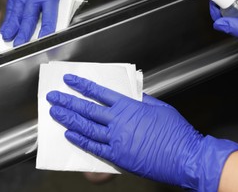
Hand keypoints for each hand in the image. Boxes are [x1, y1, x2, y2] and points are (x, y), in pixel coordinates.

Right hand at [0, 0, 75, 45]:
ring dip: (12, 28)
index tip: (44, 41)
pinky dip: (8, 20)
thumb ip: (68, 3)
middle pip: (28, 18)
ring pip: (16, 15)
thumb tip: (68, 20)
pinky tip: (5, 30)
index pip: (48, 17)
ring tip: (7, 40)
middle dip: (24, 33)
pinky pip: (10, 10)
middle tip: (20, 46)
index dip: (46, 31)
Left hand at [47, 74, 237, 190]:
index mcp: (129, 107)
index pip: (99, 93)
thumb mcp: (159, 107)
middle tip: (53, 98)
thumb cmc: (175, 131)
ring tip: (55, 113)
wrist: (183, 156)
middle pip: (87, 109)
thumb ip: (141, 100)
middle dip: (67, 102)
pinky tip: (70, 135)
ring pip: (86, 128)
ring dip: (68, 120)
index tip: (69, 80)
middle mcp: (118, 122)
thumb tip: (129, 94)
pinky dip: (80, 141)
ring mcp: (116, 140)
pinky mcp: (117, 156)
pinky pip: (93, 147)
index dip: (82, 86)